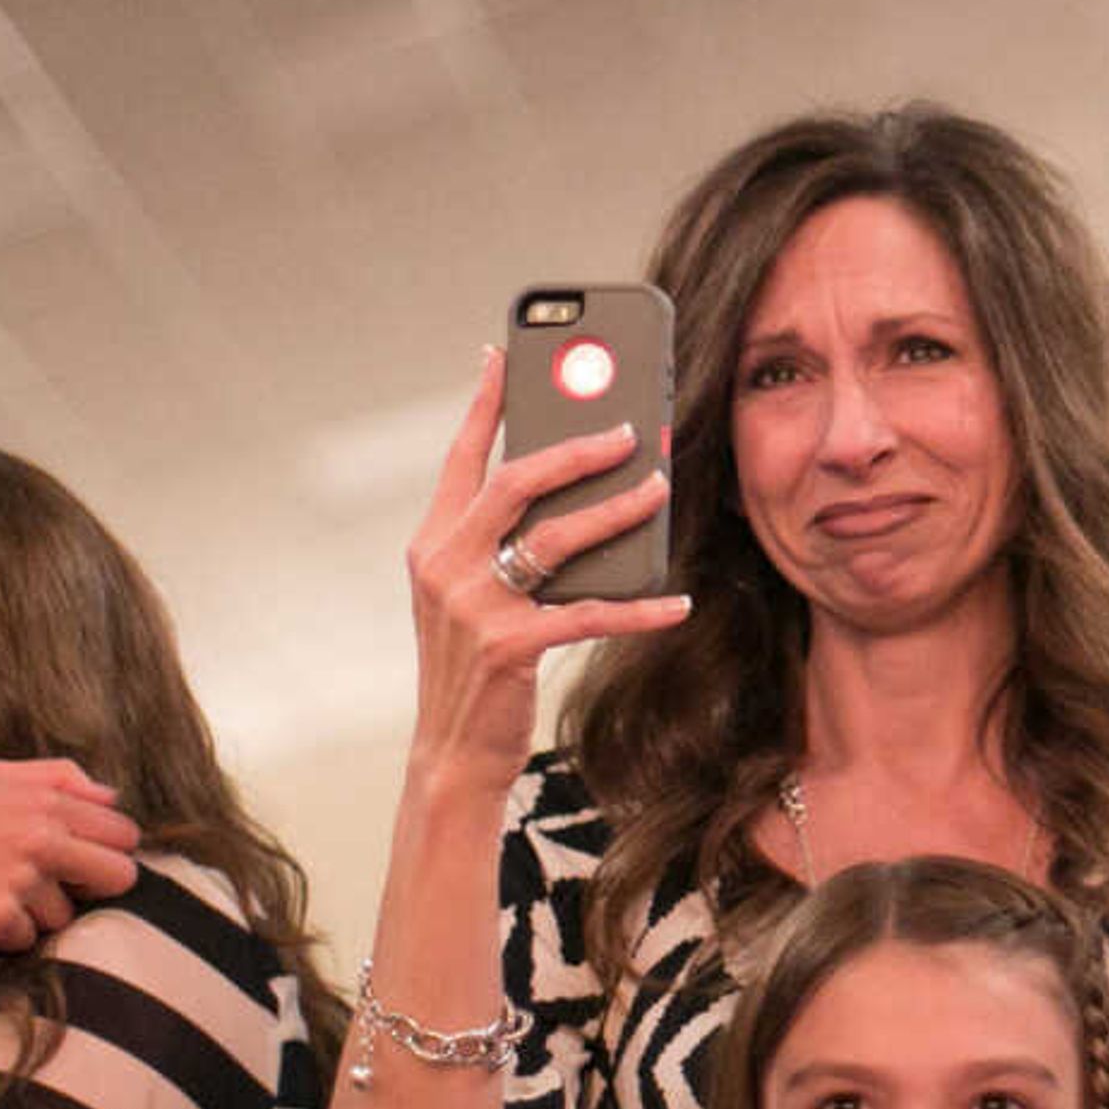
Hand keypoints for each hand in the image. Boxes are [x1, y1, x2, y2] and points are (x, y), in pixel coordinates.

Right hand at [0, 759, 142, 948]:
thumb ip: (60, 777)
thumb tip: (112, 797)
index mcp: (47, 798)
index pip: (123, 832)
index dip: (108, 851)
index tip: (84, 861)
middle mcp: (40, 834)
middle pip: (119, 876)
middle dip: (94, 887)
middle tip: (59, 887)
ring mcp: (20, 877)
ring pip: (67, 914)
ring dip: (38, 913)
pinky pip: (28, 939)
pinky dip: (6, 933)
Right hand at [404, 350, 688, 779]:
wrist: (451, 753)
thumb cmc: (474, 668)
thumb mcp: (471, 597)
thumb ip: (503, 547)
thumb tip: (579, 495)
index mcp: (433, 544)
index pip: (460, 459)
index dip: (483, 404)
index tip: (502, 354)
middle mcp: (444, 565)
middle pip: (514, 482)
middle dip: (574, 448)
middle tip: (627, 430)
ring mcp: (473, 606)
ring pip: (555, 537)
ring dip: (615, 510)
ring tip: (659, 489)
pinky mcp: (509, 647)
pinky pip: (587, 613)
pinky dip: (638, 607)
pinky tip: (676, 601)